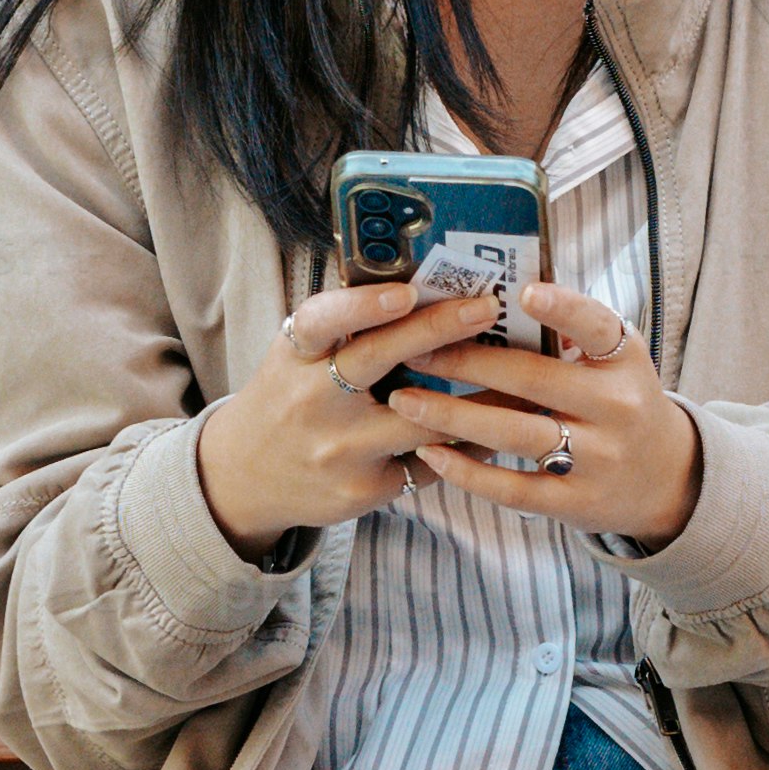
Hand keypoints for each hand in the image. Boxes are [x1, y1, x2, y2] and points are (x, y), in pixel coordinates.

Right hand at [191, 276, 489, 547]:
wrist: (247, 477)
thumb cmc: (289, 399)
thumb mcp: (297, 356)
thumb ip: (344, 328)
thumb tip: (422, 280)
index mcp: (295, 356)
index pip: (322, 322)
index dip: (364, 305)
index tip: (406, 291)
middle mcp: (312, 402)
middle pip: (376, 362)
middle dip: (435, 331)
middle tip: (485, 308)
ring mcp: (339, 450)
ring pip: (420, 420)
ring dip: (475, 397)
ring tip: (521, 372)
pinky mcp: (363, 489)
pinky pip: (428, 463)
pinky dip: (465, 445)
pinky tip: (496, 427)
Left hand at [381, 281, 706, 548]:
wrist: (665, 480)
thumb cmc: (619, 402)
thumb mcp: (615, 361)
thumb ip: (572, 334)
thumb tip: (501, 296)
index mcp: (624, 361)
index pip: (596, 328)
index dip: (563, 309)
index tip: (524, 292)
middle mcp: (616, 408)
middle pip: (534, 380)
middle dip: (467, 361)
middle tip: (415, 348)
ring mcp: (598, 459)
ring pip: (515, 434)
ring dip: (452, 415)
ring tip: (405, 401)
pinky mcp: (575, 503)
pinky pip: (513, 488)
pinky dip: (467, 471)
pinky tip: (430, 451)